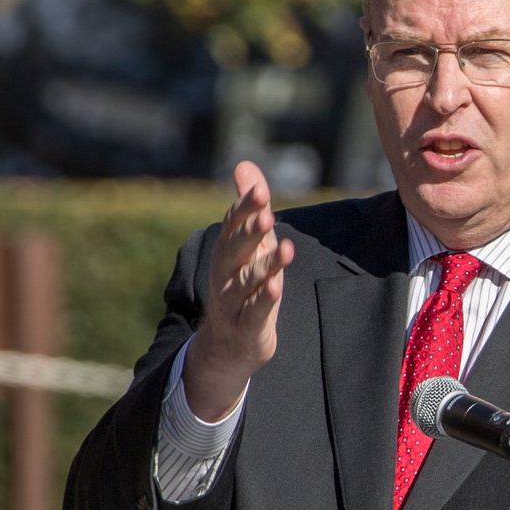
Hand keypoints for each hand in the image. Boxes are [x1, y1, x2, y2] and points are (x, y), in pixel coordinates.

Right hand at [183, 160, 294, 421]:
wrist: (228, 345)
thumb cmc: (244, 287)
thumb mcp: (250, 246)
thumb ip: (250, 208)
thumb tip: (244, 164)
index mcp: (227, 250)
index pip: (233, 223)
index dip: (246, 208)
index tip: (261, 191)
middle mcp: (225, 273)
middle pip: (235, 249)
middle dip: (250, 232)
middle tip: (267, 214)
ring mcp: (232, 301)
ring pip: (248, 280)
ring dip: (266, 265)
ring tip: (285, 249)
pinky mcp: (245, 326)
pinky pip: (255, 311)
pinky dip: (265, 299)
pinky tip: (277, 286)